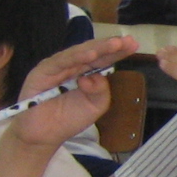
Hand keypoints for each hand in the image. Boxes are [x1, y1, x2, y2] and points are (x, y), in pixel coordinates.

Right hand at [6, 35, 138, 148]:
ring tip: (114, 44)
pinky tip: (91, 54)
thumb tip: (97, 76)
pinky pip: (60, 62)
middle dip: (110, 46)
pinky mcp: (42, 72)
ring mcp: (57, 67)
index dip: (117, 52)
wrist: (44, 135)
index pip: (103, 59)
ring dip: (97, 48)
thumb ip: (101, 91)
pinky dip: (76, 57)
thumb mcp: (95, 106)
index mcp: (85, 72)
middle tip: (127, 40)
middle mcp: (71, 66)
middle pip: (93, 52)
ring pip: (79, 53)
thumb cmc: (69, 119)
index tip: (134, 44)